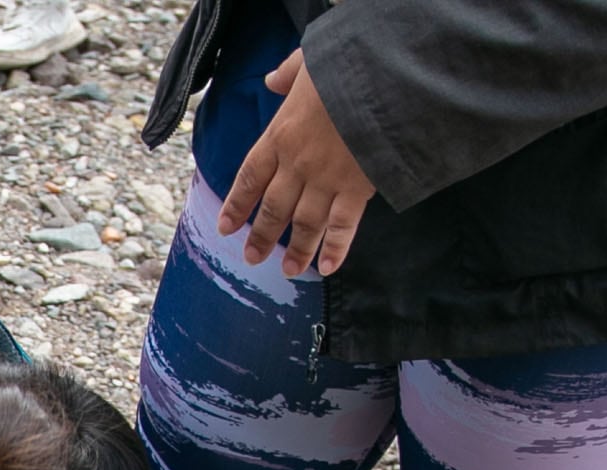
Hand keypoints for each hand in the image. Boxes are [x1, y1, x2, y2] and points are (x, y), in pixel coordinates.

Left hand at [215, 52, 375, 277]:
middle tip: (252, 257)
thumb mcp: (307, 62)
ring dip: (295, 250)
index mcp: (280, 135)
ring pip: (305, 224)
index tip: (226, 228)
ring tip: (288, 270)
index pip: (250, 177)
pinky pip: (342, 227)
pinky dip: (334, 249)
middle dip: (262, 236)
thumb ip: (287, 75)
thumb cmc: (344, 67)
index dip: (238, 204)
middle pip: (274, 208)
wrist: (380, 79)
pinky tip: (327, 268)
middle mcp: (297, 164)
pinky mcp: (357, 189)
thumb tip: (272, 79)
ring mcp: (326, 180)